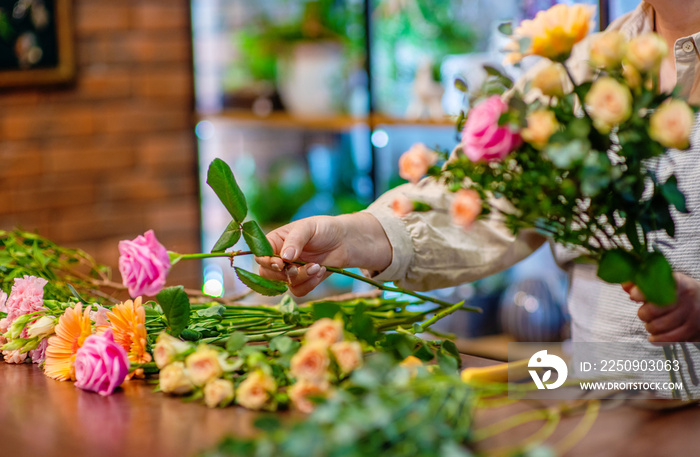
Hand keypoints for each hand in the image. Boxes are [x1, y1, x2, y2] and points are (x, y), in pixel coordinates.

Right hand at [256, 213, 391, 296]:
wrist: (345, 241)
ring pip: (284, 284)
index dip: (267, 261)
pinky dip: (310, 284)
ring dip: (302, 278)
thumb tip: (284, 257)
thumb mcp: (309, 227)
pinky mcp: (302, 281)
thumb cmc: (325, 229)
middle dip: (285, 273)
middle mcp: (279, 257)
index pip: (260, 255)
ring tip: (318, 266)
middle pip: (267, 274)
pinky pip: (298, 291)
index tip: (280, 263)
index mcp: (275, 241)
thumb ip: (295, 240)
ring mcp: (289, 270)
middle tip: (303, 266)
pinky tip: (321, 270)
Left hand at [623, 273, 699, 342]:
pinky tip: (654, 337)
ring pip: (659, 326)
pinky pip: (669, 339)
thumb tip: (625, 285)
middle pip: (653, 310)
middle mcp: (687, 299)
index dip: (641, 293)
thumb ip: (643, 284)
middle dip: (643, 313)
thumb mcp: (665, 284)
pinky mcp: (694, 331)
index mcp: (678, 283)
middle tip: (645, 313)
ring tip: (651, 324)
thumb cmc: (678, 294)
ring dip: (650, 327)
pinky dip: (658, 339)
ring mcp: (692, 315)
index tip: (634, 296)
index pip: (657, 287)